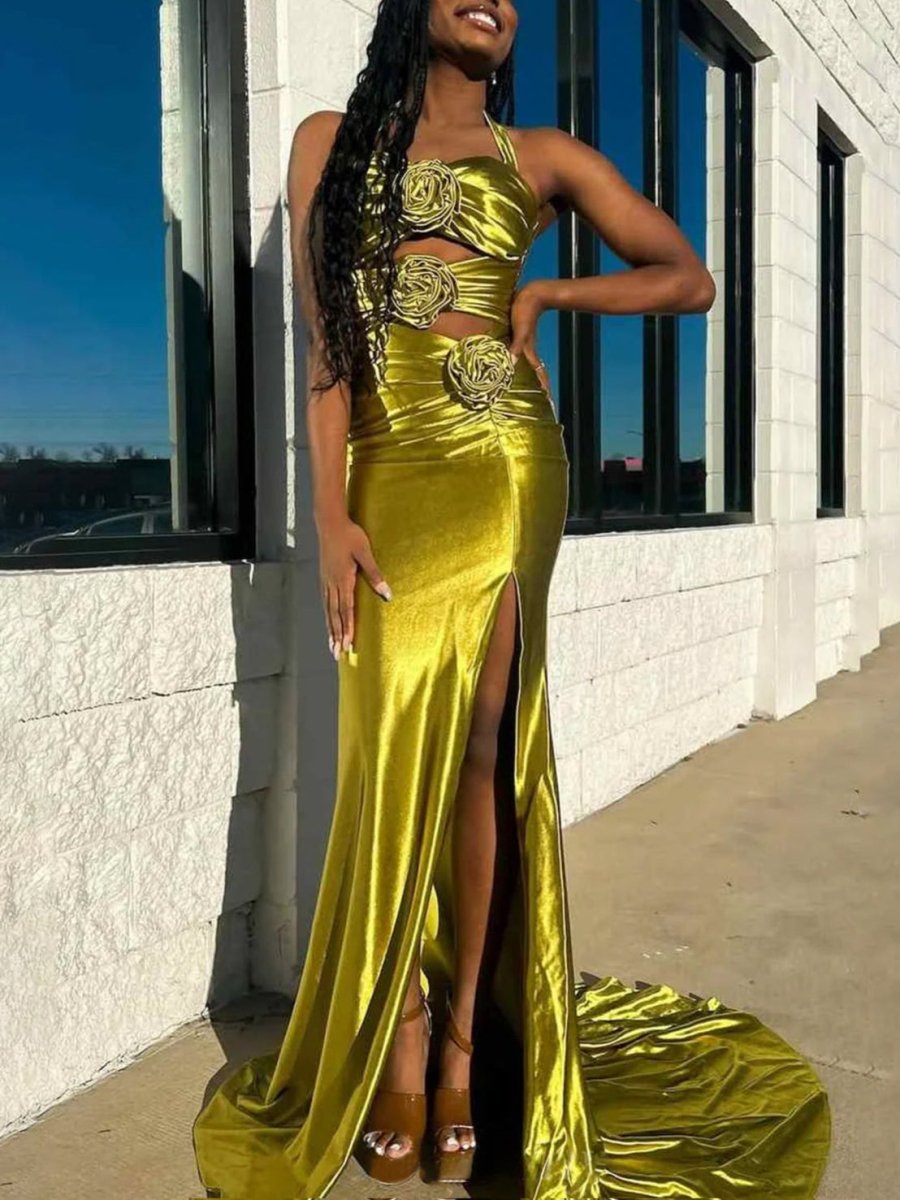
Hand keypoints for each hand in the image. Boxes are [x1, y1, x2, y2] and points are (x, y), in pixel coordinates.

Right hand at [317, 516, 391, 659]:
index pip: (346, 610)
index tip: (348, 644)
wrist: (329, 522)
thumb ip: (375, 574)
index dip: (347, 628)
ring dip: (330, 629)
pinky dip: (326, 615)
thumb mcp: (365, 553)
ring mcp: (326, 581)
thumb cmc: (350, 536)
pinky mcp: (323, 577)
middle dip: (337, 635)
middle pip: (335, 615)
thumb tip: (387, 594)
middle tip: (337, 653)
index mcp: (343, 580)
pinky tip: (327, 621)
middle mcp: (332, 584)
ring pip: (328, 610)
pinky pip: (325, 601)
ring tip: (331, 645)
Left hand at [509, 281, 551, 395]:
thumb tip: (512, 363)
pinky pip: (518, 352)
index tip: (548, 399)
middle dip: (538, 385)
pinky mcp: (519, 335)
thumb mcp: (520, 330)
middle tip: (541, 398)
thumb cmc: (525, 310)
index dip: (543, 387)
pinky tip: (514, 363)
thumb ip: (516, 346)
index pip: (538, 374)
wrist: (533, 293)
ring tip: (529, 385)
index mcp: (528, 351)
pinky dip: (518, 360)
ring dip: (529, 374)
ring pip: (528, 364)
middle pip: (535, 372)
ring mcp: (524, 342)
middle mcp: (527, 349)